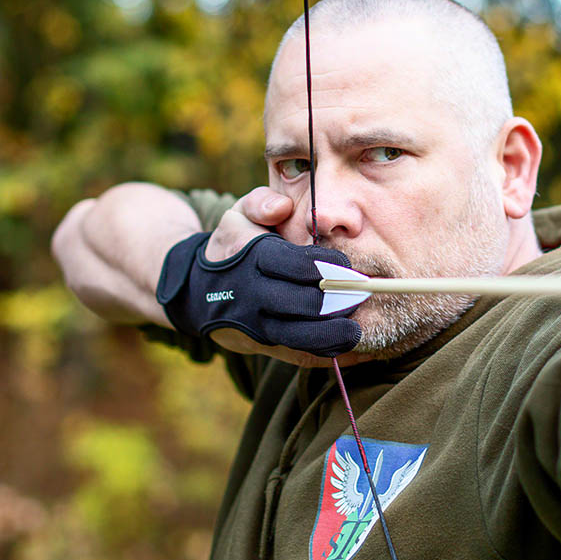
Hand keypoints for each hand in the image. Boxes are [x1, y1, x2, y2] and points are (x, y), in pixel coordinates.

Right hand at [156, 188, 362, 359]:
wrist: (198, 290)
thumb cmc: (234, 245)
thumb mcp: (238, 215)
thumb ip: (261, 203)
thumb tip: (282, 207)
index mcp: (249, 258)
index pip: (293, 264)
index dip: (325, 266)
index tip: (347, 266)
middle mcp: (251, 296)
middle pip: (301, 304)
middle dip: (336, 302)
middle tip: (362, 295)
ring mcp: (256, 326)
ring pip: (300, 337)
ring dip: (334, 334)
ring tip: (359, 327)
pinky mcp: (265, 347)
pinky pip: (300, 356)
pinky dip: (330, 354)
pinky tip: (356, 348)